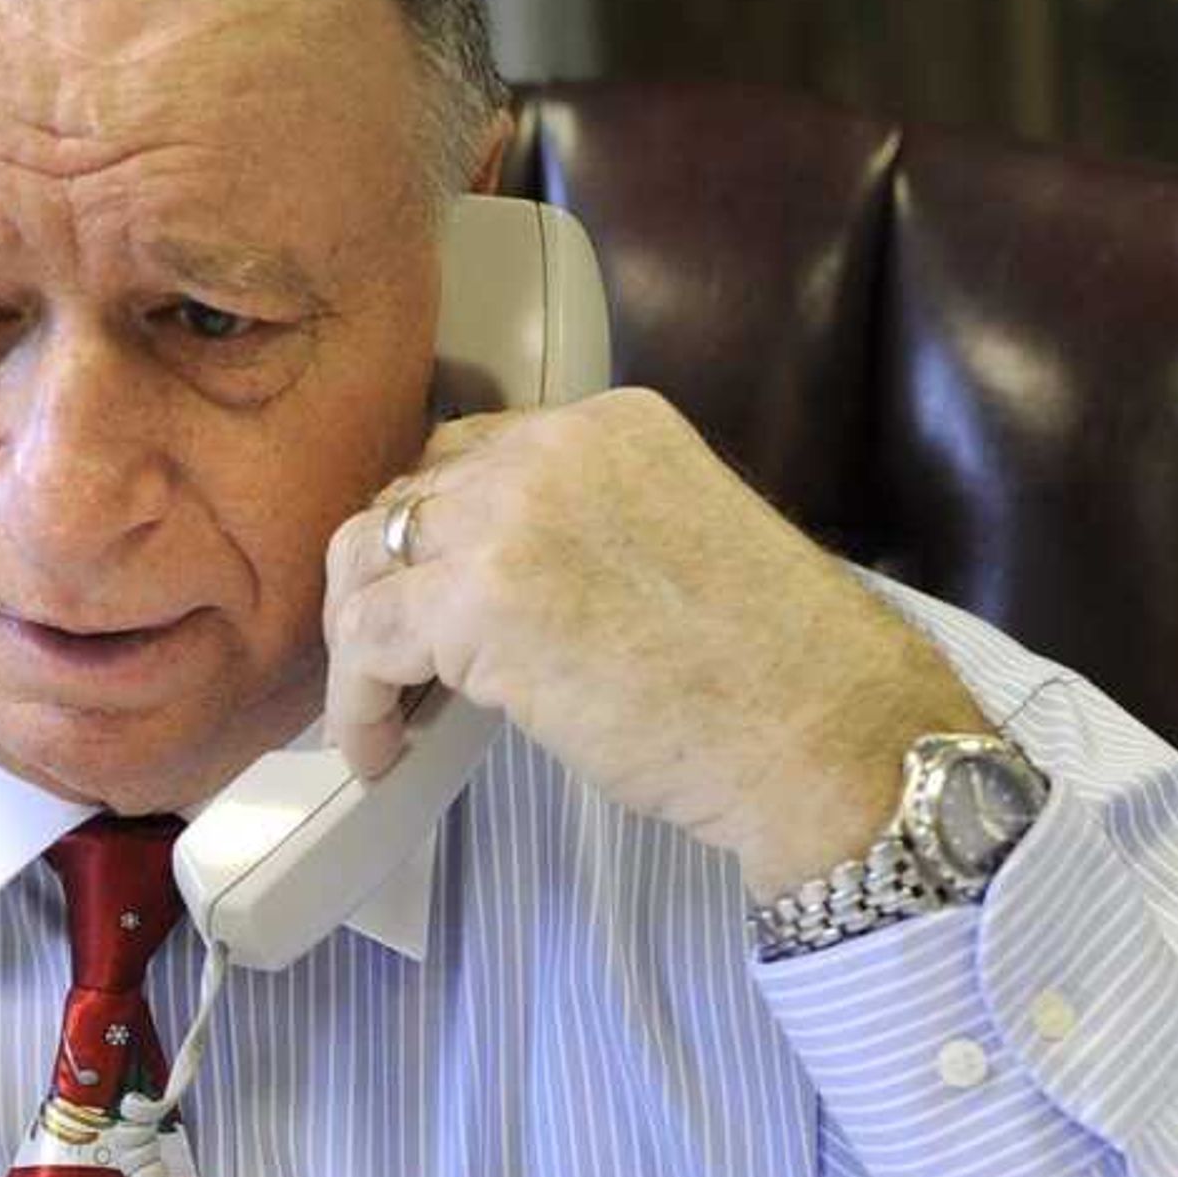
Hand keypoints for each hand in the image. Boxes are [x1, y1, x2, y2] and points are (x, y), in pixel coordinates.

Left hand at [320, 388, 984, 893]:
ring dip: (358, 647)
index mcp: (611, 423)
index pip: (467, 457)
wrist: (820, 731)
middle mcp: (552, 446)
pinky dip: (357, 703)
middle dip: (381, 590)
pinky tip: (381, 752)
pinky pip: (366, 641)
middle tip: (390, 675)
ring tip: (379, 720)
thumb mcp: (675, 547)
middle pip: (405, 501)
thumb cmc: (774, 675)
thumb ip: (587, 535)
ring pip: (366, 564)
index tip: (425, 615)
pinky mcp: (478, 602)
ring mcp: (510, 515)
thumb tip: (508, 596)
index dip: (431, 543)